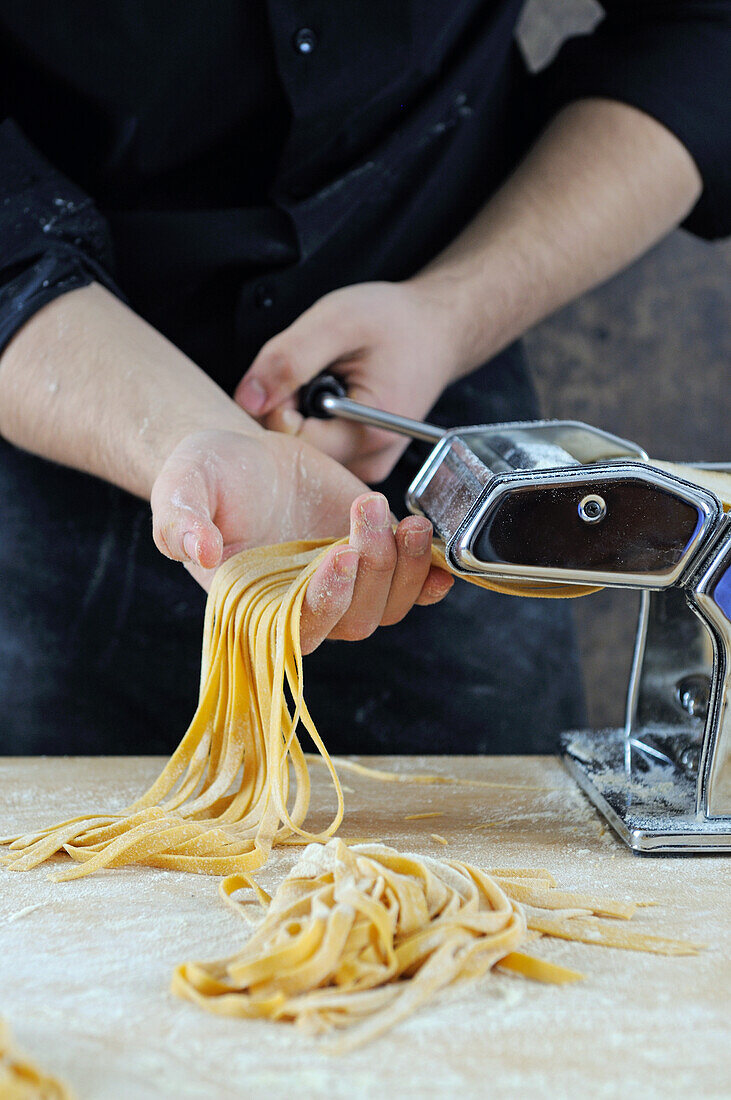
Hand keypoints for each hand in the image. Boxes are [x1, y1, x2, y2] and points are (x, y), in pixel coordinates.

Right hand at [150, 429, 452, 653]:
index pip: (296, 628)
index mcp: (253, 602)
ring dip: (405, 568)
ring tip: (404, 520)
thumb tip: (194, 550)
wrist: (243, 453)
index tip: (338, 554)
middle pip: (353, 621)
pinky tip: (435, 550)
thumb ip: (179, 521)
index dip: (325, 602)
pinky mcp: (371, 559)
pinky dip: (430, 576)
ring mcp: (341, 584)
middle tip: (366, 511)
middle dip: (372, 571)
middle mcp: (301, 603)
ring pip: (387, 606)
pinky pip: (412, 588)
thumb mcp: (181, 488)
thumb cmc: (207, 477)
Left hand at [234, 281, 458, 483]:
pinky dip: (313, 421)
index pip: (289, 442)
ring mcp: (367, 465)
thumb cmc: (397, 322)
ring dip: (301, 414)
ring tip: (330, 382)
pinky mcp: (361, 460)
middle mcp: (369, 462)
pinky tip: (332, 397)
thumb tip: (248, 399)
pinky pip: (316, 449)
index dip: (279, 404)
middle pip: (293, 452)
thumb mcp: (338, 321)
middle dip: (289, 409)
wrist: (437, 329)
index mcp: (368, 435)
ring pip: (302, 452)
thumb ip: (289, 358)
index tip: (299, 372)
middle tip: (315, 373)